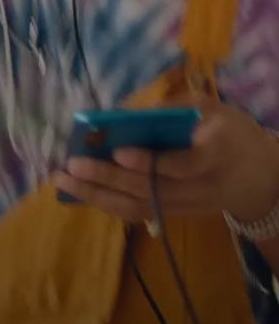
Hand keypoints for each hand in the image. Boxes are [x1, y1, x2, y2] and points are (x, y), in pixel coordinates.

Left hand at [54, 103, 278, 225]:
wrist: (259, 178)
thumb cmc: (232, 132)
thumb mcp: (213, 109)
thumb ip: (175, 108)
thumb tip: (125, 112)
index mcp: (216, 154)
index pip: (182, 165)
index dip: (149, 162)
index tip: (118, 149)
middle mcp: (199, 187)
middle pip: (149, 190)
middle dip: (107, 178)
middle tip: (72, 165)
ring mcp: (185, 206)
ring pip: (137, 206)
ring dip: (97, 195)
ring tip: (64, 181)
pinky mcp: (173, 214)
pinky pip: (136, 212)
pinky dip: (106, 203)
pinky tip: (80, 192)